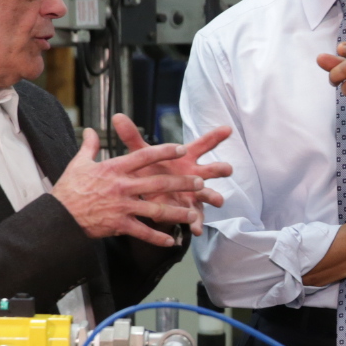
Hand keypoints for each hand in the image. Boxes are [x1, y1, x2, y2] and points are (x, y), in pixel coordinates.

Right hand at [50, 120, 231, 245]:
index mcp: (114, 169)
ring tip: (192, 214)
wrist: (59, 216)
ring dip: (176, 213)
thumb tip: (89, 131)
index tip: (181, 148)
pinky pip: (143, 232)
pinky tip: (172, 240)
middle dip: (181, 183)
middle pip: (157, 182)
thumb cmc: (69, 189)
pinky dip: (158, 237)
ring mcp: (122, 206)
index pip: (143, 156)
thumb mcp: (78, 164)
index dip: (163, 151)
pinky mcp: (119, 225)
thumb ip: (89, 147)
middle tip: (199, 183)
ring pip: (155, 209)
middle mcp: (122, 186)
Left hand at [113, 114, 233, 227]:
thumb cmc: (151, 170)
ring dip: (213, 196)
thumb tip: (117, 116)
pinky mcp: (189, 211)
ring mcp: (195, 194)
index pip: (203, 145)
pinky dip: (196, 223)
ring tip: (218, 200)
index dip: (215, 136)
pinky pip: (195, 217)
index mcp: (187, 159)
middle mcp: (195, 175)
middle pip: (211, 169)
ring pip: (208, 194)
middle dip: (220, 169)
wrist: (149, 194)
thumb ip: (132, 137)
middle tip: (227, 169)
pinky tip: (195, 229)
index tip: (228, 129)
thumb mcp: (141, 154)